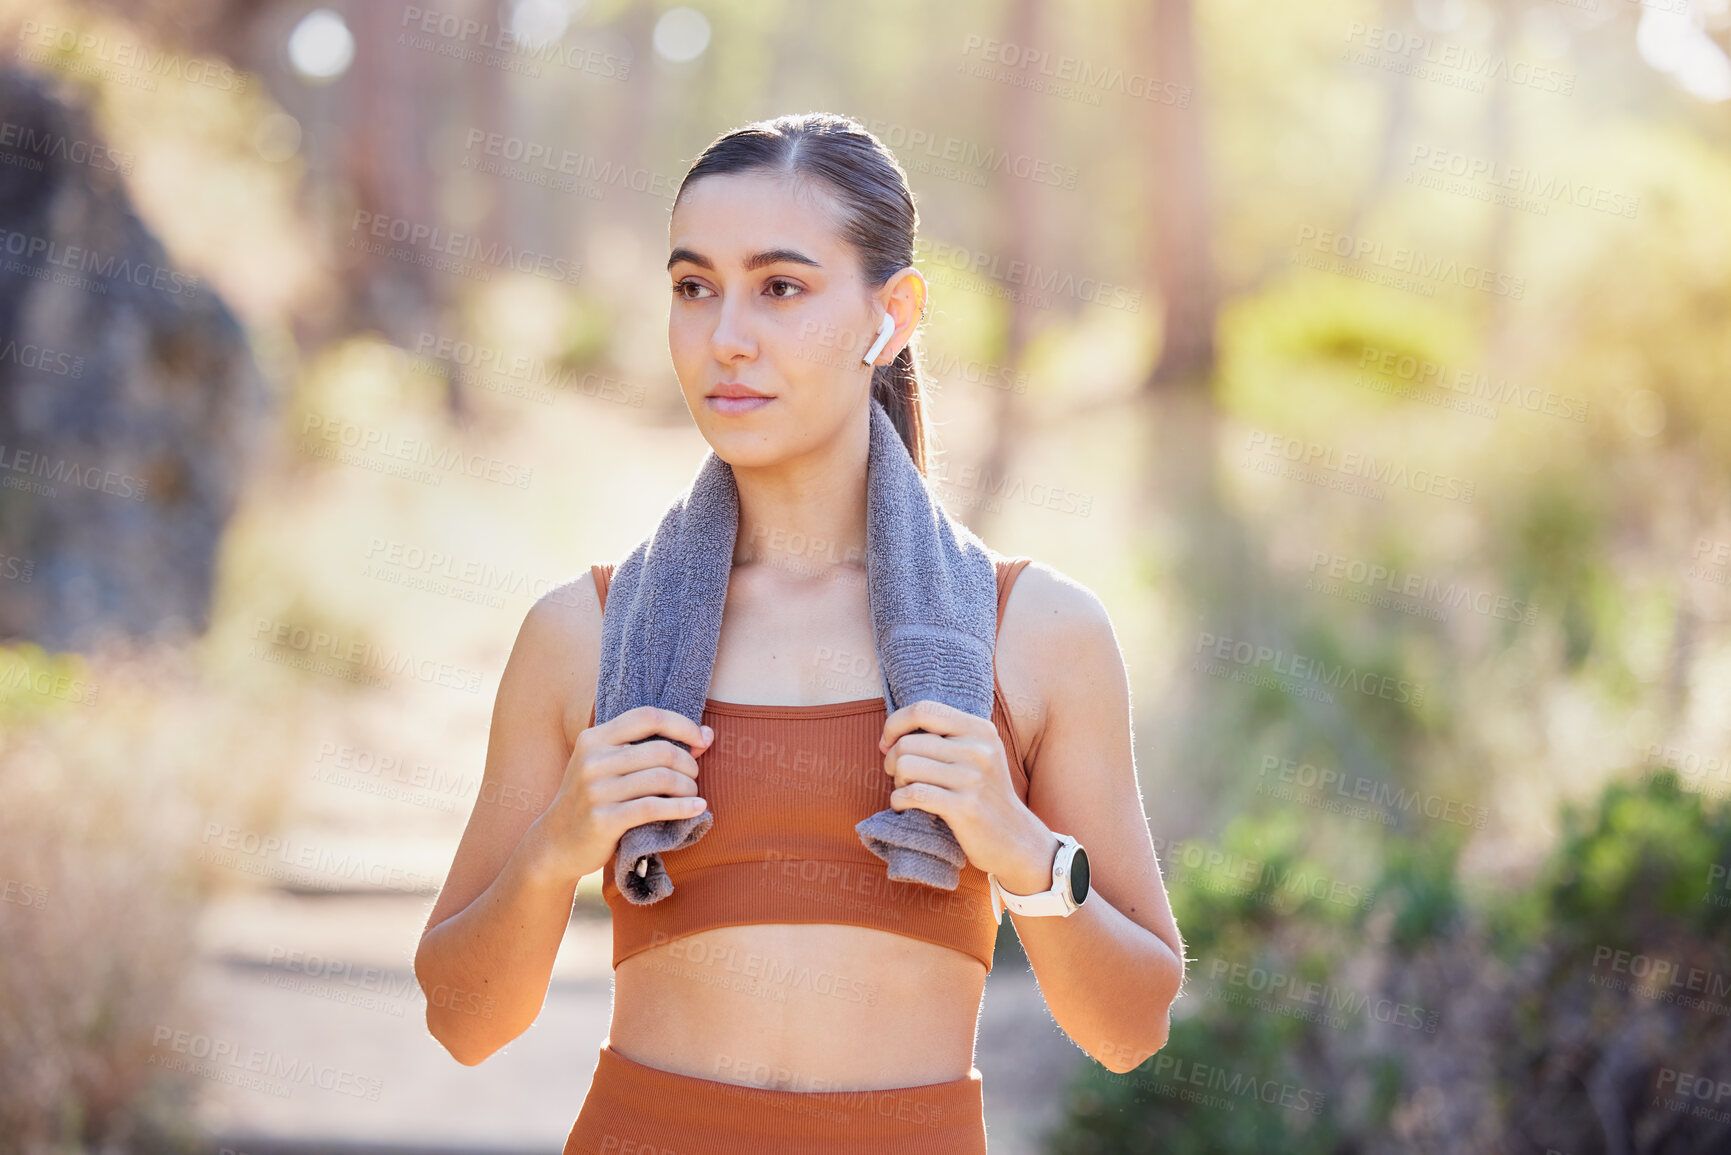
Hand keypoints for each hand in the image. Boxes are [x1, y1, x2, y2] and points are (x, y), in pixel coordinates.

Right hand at [528, 706, 713, 885]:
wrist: (556, 843)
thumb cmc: (594, 799)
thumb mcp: (606, 766)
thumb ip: (646, 748)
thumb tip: (706, 735)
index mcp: (594, 738)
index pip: (647, 716)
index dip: (682, 724)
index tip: (702, 739)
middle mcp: (593, 760)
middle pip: (660, 750)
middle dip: (688, 764)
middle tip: (693, 778)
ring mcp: (596, 791)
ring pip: (661, 779)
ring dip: (688, 788)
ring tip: (692, 795)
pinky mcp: (603, 820)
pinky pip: (653, 808)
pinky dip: (682, 808)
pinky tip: (698, 809)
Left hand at [877, 699, 1056, 893]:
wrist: (1015, 837)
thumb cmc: (983, 794)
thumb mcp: (977, 754)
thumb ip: (942, 737)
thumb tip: (887, 738)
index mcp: (980, 729)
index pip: (924, 709)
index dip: (895, 724)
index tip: (888, 743)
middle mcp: (979, 749)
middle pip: (908, 742)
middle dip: (892, 761)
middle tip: (901, 778)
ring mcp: (972, 778)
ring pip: (905, 767)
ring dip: (896, 783)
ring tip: (907, 792)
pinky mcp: (964, 807)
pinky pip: (912, 794)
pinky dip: (898, 801)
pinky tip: (904, 807)